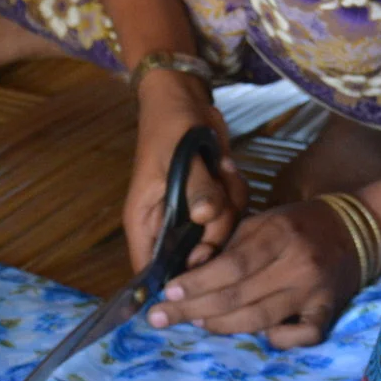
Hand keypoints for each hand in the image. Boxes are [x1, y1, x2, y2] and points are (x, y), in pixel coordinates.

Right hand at [123, 69, 245, 271]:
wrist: (185, 99)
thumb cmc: (169, 125)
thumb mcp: (179, 154)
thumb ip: (196, 188)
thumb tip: (206, 217)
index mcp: (145, 221)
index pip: (150, 270)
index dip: (176, 280)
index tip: (203, 262)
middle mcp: (167, 224)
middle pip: (197, 256)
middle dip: (217, 230)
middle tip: (218, 199)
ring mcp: (192, 215)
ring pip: (222, 233)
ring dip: (230, 203)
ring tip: (220, 169)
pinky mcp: (212, 201)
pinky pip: (234, 212)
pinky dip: (236, 190)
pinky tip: (226, 166)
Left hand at [147, 198, 362, 348]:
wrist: (355, 230)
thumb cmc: (296, 225)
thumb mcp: (261, 221)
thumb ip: (227, 245)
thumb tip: (189, 272)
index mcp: (279, 233)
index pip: (232, 264)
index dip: (197, 281)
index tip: (168, 292)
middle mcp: (297, 263)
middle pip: (240, 295)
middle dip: (195, 309)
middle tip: (163, 318)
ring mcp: (315, 291)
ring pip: (261, 319)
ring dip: (223, 326)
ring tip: (198, 323)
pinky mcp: (330, 311)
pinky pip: (301, 336)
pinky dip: (277, 339)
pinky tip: (259, 335)